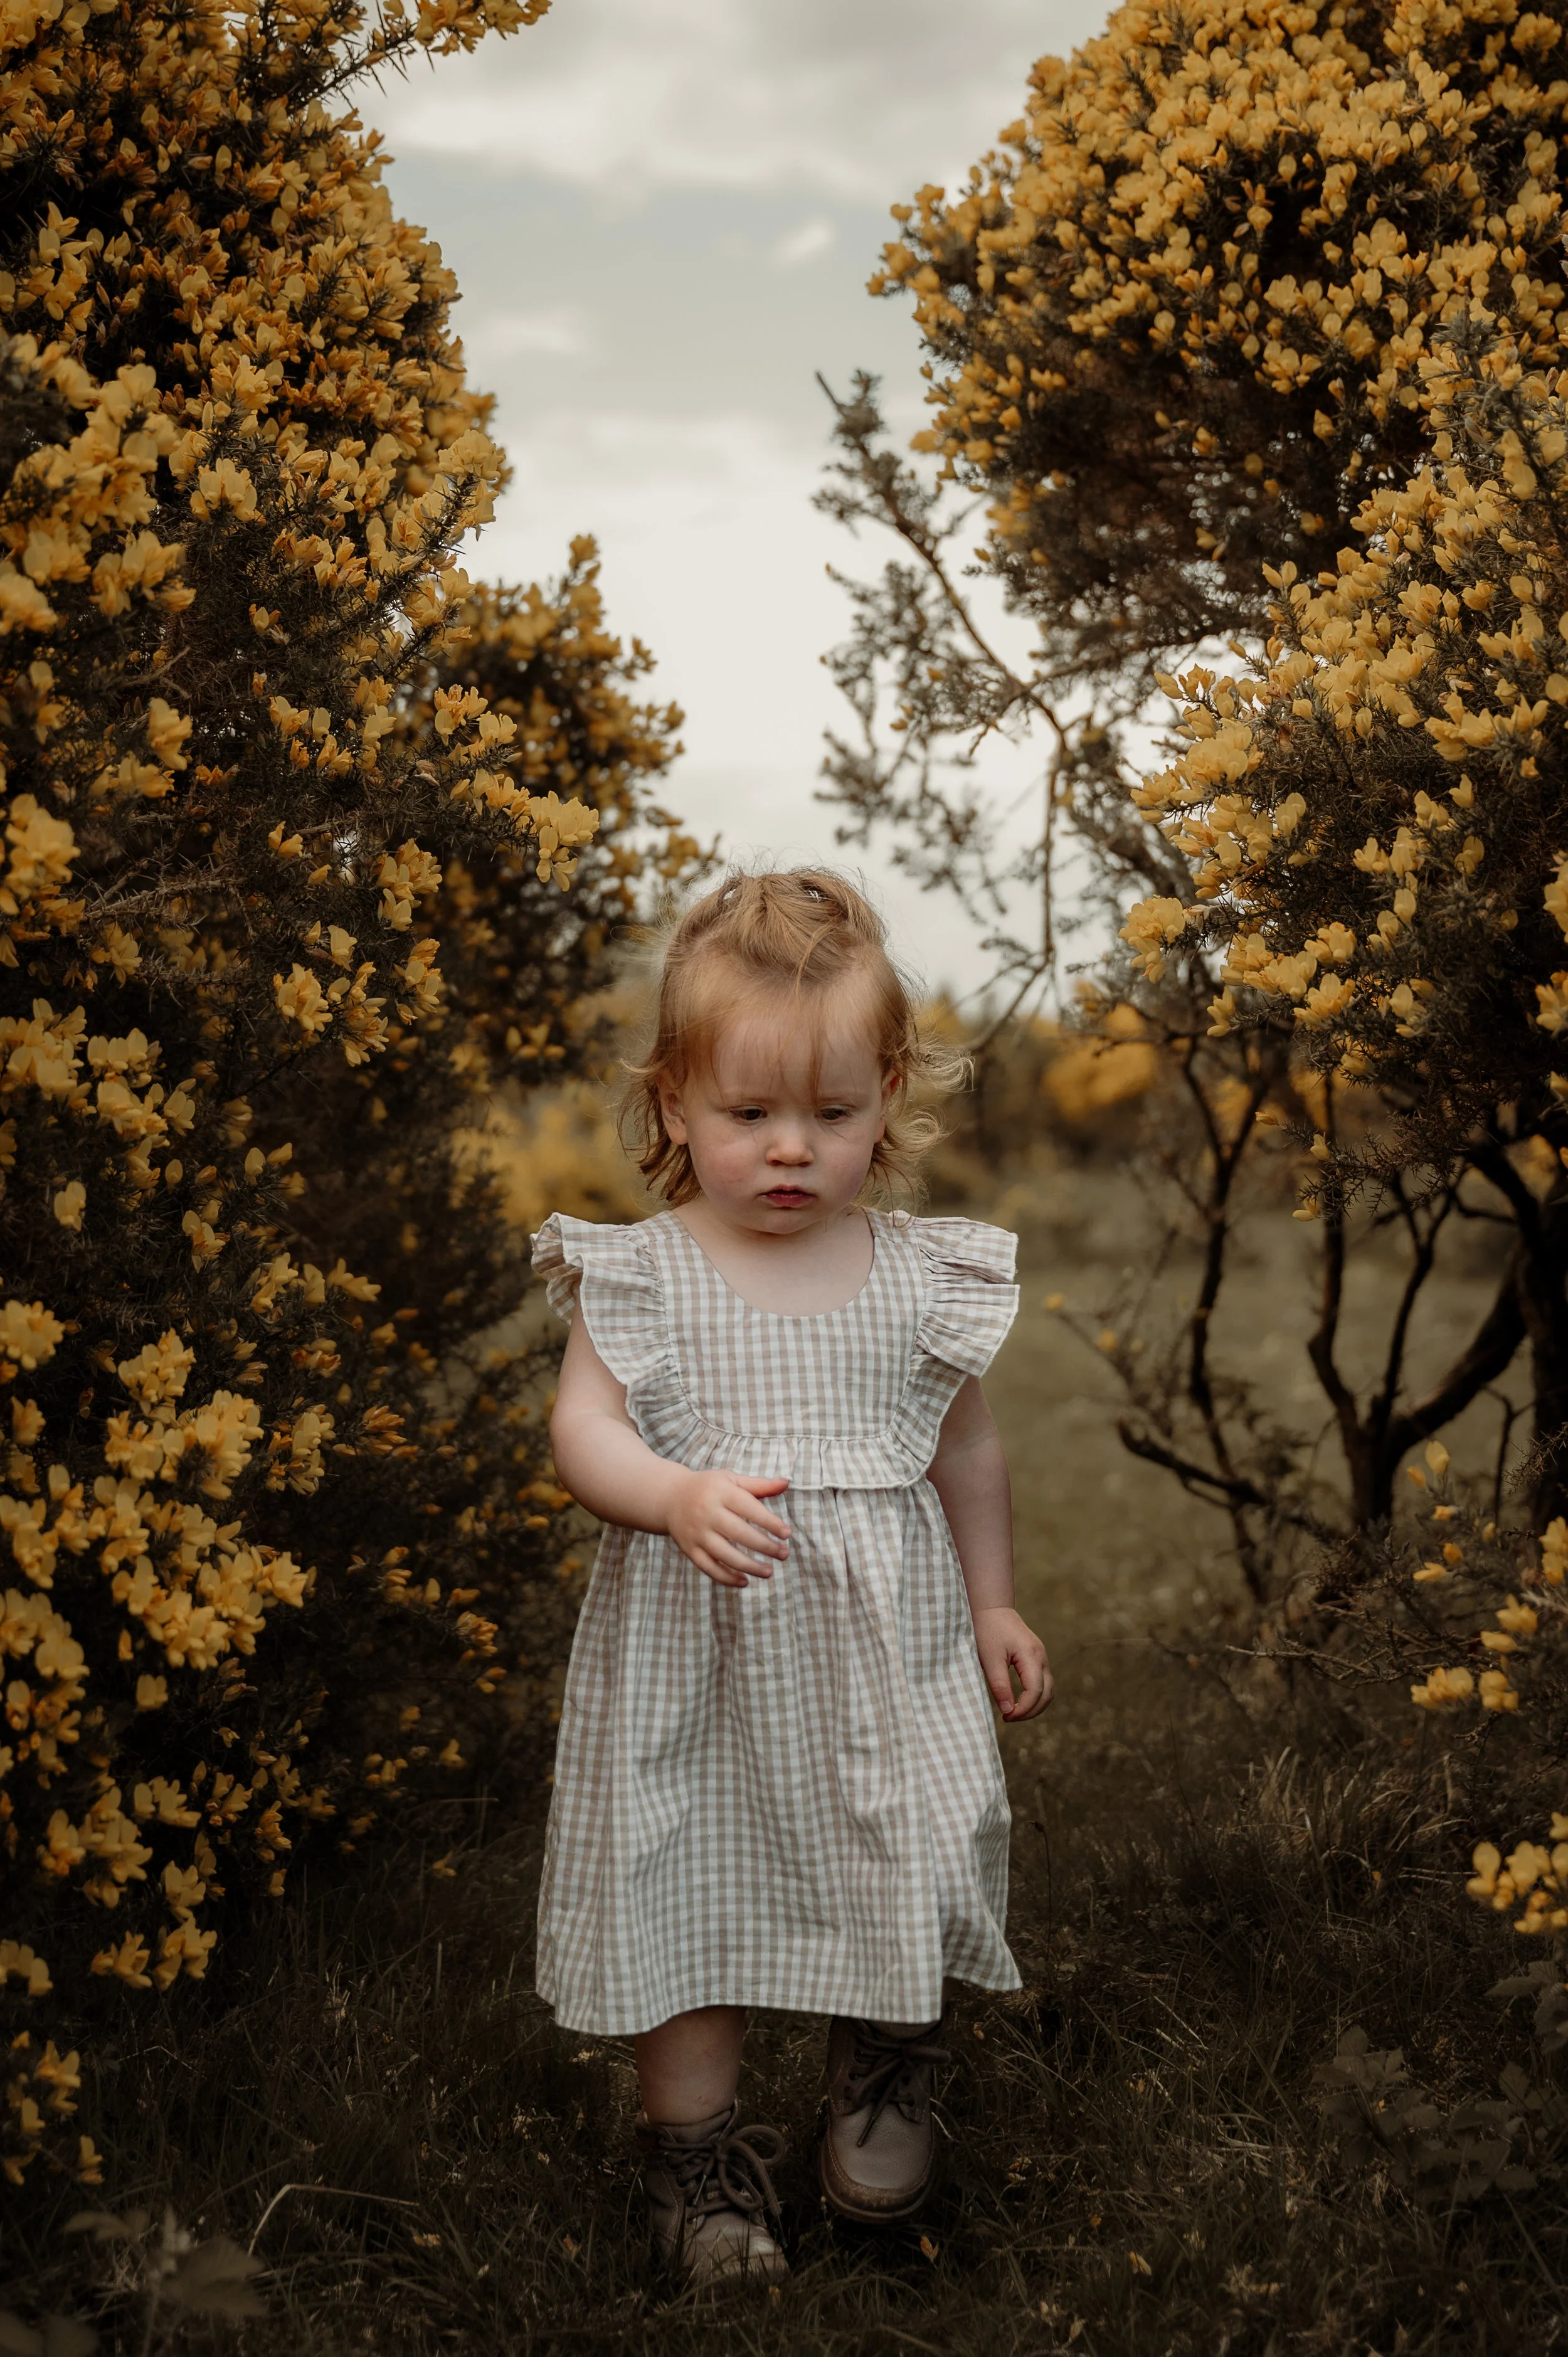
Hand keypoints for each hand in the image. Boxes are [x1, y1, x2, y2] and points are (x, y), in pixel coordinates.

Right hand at [665, 1470, 789, 1588]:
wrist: (669, 1497)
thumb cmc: (709, 1488)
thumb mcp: (731, 1480)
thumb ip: (759, 1485)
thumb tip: (786, 1483)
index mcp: (721, 1492)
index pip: (749, 1508)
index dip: (770, 1522)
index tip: (787, 1534)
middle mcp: (707, 1512)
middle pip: (739, 1533)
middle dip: (764, 1546)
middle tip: (784, 1554)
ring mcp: (697, 1533)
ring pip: (725, 1554)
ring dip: (749, 1566)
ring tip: (768, 1571)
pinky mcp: (689, 1549)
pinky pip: (708, 1567)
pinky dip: (726, 1578)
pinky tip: (744, 1581)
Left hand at [973, 1606, 1052, 1720]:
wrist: (992, 1609)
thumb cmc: (988, 1631)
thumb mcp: (989, 1659)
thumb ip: (999, 1685)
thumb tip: (1008, 1711)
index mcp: (1031, 1656)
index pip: (1035, 1692)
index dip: (1023, 1709)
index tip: (1005, 1717)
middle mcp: (1042, 1657)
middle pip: (1047, 1694)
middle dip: (1031, 1712)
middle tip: (1009, 1718)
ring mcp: (1042, 1657)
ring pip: (1048, 1690)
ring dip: (1035, 1706)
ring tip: (1014, 1713)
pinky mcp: (1037, 1658)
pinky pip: (1043, 1683)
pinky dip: (1035, 1697)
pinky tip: (1018, 1702)